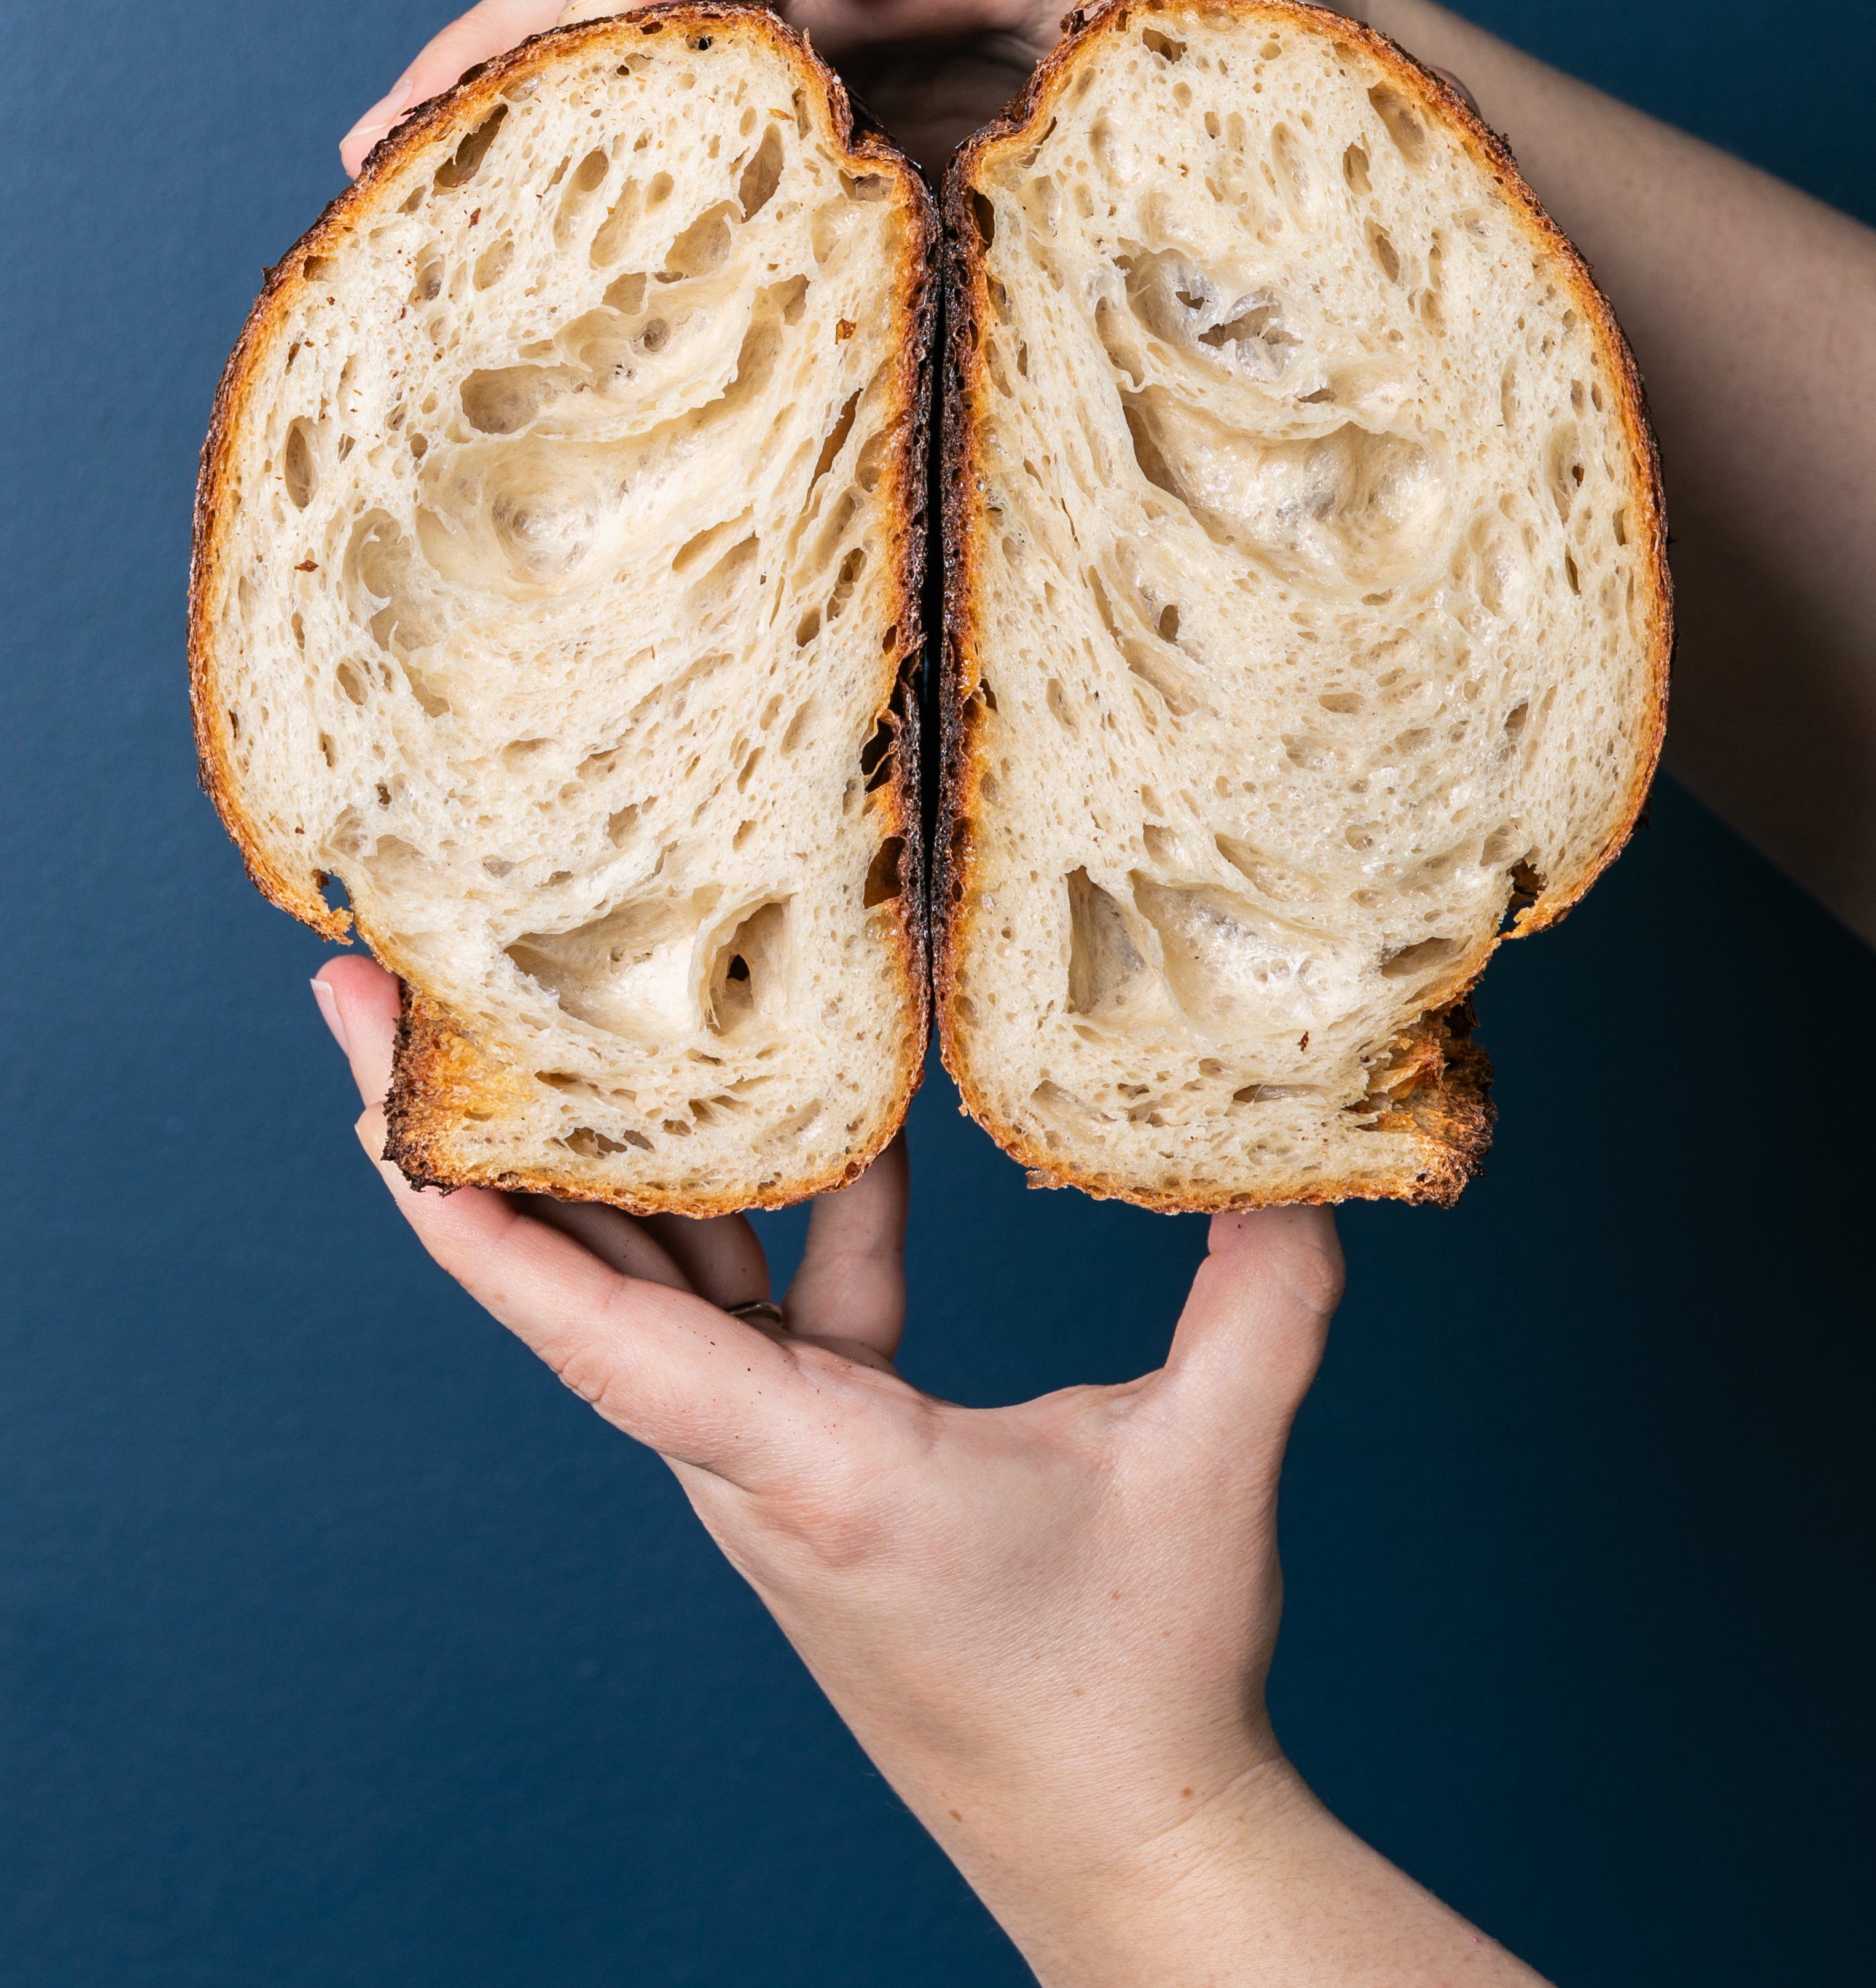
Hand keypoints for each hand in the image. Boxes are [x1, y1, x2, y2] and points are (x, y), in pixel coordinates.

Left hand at [311, 954, 1540, 1984]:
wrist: (1118, 1834)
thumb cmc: (1134, 1685)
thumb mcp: (1203, 1473)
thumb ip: (1259, 1302)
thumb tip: (1305, 1161)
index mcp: (808, 1467)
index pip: (602, 1329)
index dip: (481, 1217)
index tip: (376, 1104)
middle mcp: (748, 1459)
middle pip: (568, 1272)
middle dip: (459, 1135)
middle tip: (371, 994)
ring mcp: (769, 1459)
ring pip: (651, 1276)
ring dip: (591, 1154)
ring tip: (535, 1021)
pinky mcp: (818, 1455)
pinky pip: (760, 1301)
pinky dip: (776, 1202)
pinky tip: (826, 1112)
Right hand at [339, 0, 1358, 181]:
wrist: (1296, 59)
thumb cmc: (1278, 58)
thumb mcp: (1225, 65)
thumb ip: (1127, 91)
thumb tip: (998, 177)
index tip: (601, 1)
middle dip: (537, 34)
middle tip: (396, 122)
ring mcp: (859, 29)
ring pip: (669, 47)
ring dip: (532, 102)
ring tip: (393, 168)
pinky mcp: (851, 105)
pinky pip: (711, 124)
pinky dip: (614, 165)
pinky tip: (518, 223)